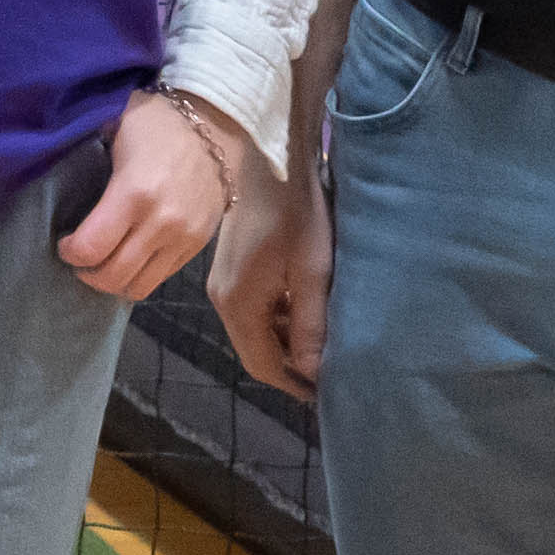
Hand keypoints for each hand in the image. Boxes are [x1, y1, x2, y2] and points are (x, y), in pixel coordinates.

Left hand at [64, 89, 244, 303]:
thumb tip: (58, 181)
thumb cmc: (158, 123)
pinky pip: (162, 277)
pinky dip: (141, 274)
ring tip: (104, 262)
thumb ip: (88, 162)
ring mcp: (183, 238)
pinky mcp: (198, 245)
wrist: (218, 125)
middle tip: (80, 257)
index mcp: (134, 194)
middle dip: (87, 274)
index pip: (91, 249)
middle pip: (113, 277)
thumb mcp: (115, 133)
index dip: (70, 253)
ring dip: (114, 281)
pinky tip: (130, 256)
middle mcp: (161, 223)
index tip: (65, 243)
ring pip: (139, 286)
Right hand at [210, 155, 331, 397]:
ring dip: (285, 341)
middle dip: (291, 365)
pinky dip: (277, 319)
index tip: (327, 394)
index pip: (262, 365)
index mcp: (239, 305)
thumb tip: (315, 373)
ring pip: (254, 330)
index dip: (294, 385)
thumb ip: (312, 325)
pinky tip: (304, 309)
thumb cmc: (296, 215)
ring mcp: (222, 283)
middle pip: (255, 350)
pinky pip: (252, 309)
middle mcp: (222, 300)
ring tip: (325, 340)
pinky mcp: (230, 269)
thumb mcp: (313, 271)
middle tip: (332, 369)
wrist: (268, 161)